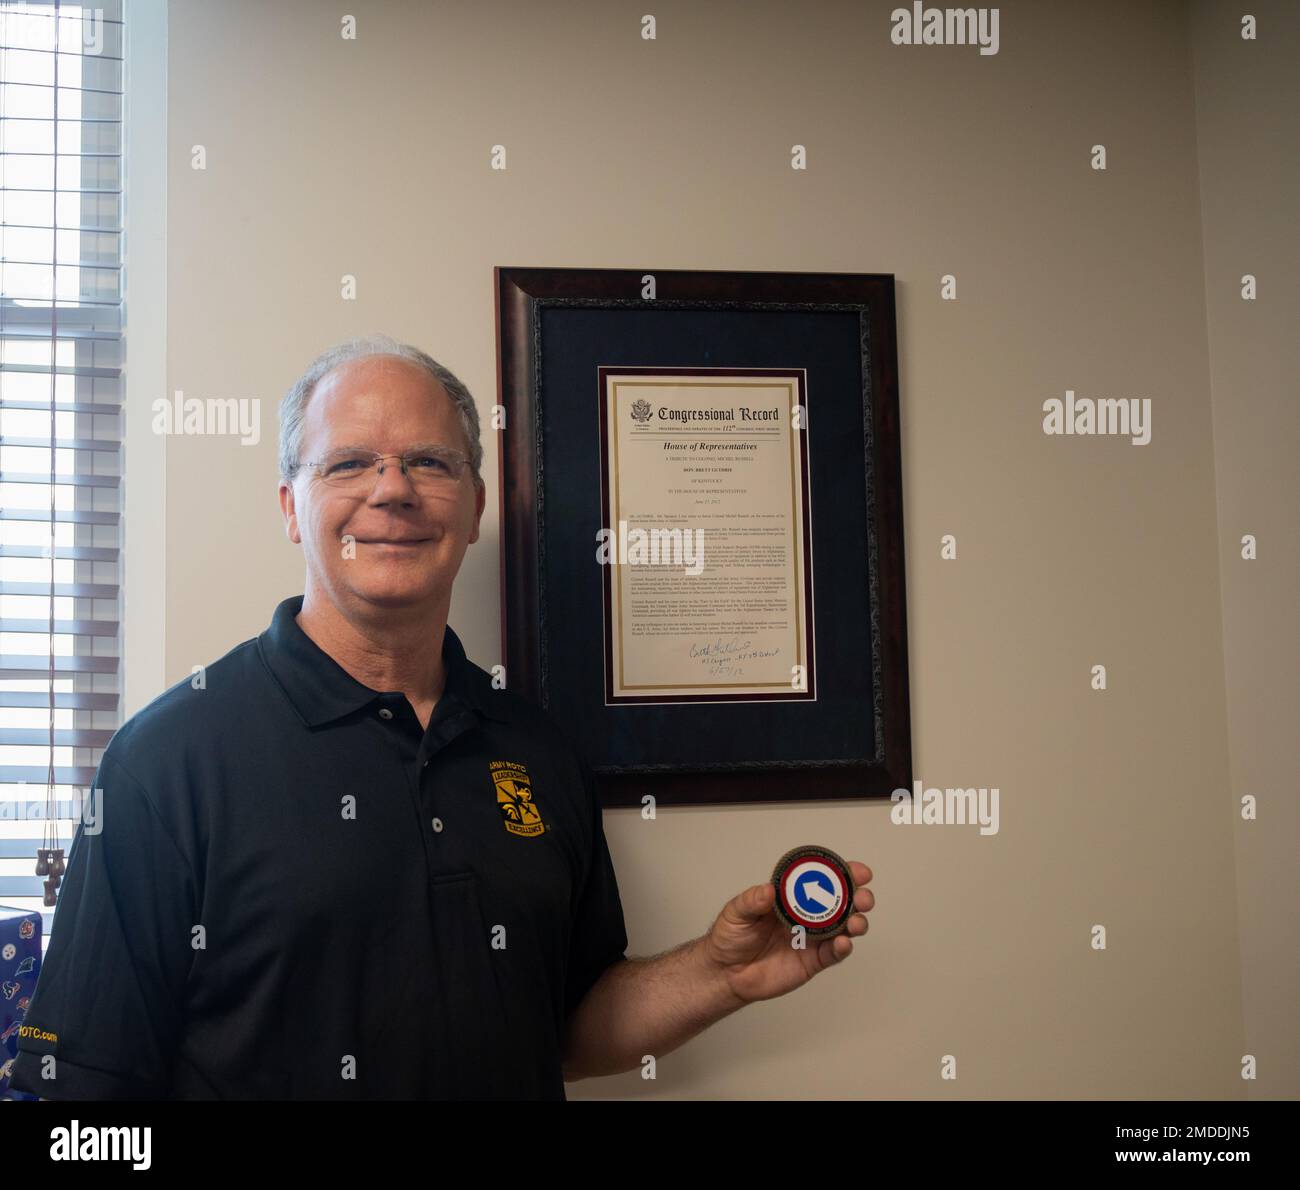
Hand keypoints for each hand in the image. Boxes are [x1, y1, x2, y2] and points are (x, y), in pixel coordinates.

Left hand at [702, 861, 873, 1005]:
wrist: (726, 973)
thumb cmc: (731, 938)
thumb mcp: (735, 912)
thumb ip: (751, 901)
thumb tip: (768, 890)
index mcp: (791, 897)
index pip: (820, 880)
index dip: (840, 873)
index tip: (856, 870)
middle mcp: (806, 915)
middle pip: (841, 903)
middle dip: (858, 897)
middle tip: (862, 898)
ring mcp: (811, 938)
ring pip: (844, 927)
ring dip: (856, 922)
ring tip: (855, 922)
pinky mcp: (812, 961)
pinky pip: (833, 954)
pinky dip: (842, 948)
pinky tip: (844, 943)